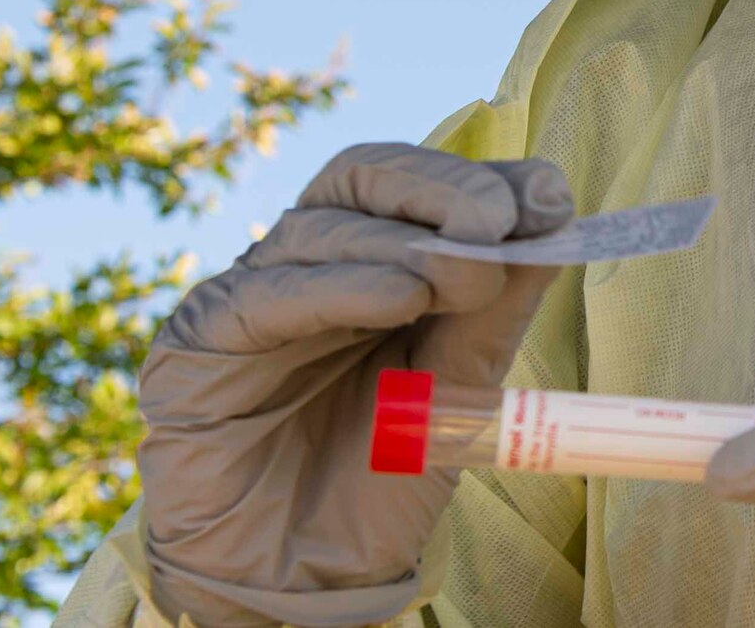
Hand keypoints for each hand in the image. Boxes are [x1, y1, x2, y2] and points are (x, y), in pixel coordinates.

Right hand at [137, 144, 571, 627]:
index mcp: (370, 258)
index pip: (419, 184)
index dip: (482, 178)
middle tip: (503, 221)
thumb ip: (495, 309)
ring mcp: (250, 291)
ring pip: (321, 229)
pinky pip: (268, 293)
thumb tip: (554, 227)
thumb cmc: (377, 477)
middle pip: (364, 176)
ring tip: (468, 274)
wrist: (297, 579)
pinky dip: (343, 286)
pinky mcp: (200, 338)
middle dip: (443, 188)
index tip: (550, 196)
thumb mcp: (458, 388)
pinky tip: (399, 296)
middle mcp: (308, 261)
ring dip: (404, 242)